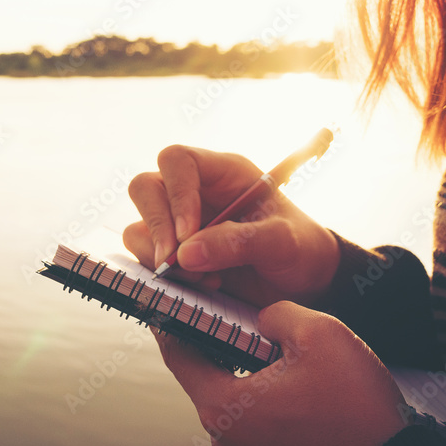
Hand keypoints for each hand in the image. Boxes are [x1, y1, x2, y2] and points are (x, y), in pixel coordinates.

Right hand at [123, 145, 338, 307]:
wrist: (306, 284)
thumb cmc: (301, 250)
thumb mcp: (284, 242)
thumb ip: (240, 241)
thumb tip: (186, 253)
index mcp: (224, 173)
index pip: (178, 161)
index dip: (176, 193)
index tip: (188, 234)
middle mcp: (196, 193)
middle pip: (146, 188)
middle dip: (157, 227)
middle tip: (177, 262)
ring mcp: (180, 223)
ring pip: (139, 226)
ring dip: (159, 256)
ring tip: (201, 278)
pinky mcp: (175, 255)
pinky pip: (144, 257)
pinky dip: (161, 275)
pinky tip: (199, 285)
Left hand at [155, 301, 407, 445]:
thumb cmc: (357, 402)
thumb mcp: (318, 333)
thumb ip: (274, 314)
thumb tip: (261, 319)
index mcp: (224, 405)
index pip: (177, 352)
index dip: (171, 317)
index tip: (168, 295)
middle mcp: (224, 435)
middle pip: (201, 374)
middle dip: (212, 340)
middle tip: (221, 307)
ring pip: (227, 394)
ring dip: (238, 367)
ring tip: (260, 339)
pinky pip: (248, 415)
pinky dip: (256, 391)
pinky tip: (279, 371)